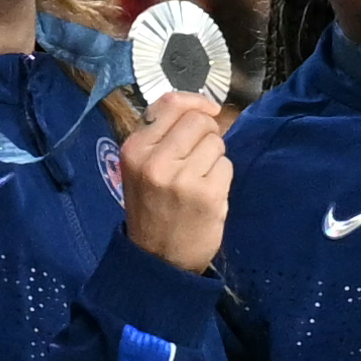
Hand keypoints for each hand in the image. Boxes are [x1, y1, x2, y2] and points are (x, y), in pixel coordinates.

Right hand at [110, 87, 234, 269]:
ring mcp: (181, 178)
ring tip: (199, 179)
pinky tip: (207, 195)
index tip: (209, 111)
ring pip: (216, 143)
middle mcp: (154, 160)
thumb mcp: (140, 167)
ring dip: (214, 158)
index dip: (196, 102)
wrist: (158, 258)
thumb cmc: (151, 207)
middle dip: (207, 134)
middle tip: (198, 157)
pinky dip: (222, 178)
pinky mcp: (206, 194)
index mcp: (134, 149)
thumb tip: (201, 108)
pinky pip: (226, 166)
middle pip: (199, 121)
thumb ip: (161, 136)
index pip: (171, 103)